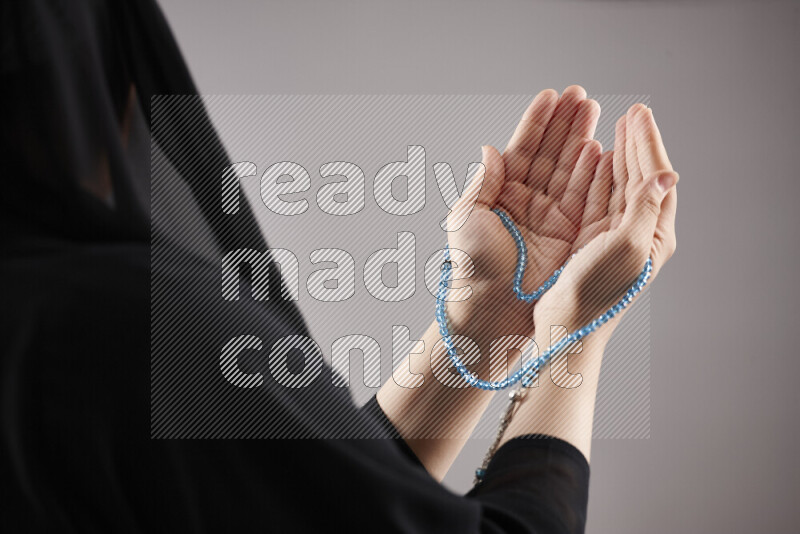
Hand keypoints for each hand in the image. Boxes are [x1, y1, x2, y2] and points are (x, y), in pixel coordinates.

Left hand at [446, 86, 603, 342]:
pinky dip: (594, 172)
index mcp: (500, 194)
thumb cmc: (473, 266)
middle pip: (551, 154)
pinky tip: (603, 148)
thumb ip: (483, 182)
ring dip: (582, 140)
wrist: (492, 307)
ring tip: (595, 111)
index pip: (522, 150)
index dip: (536, 123)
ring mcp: (550, 216)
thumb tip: (490, 149)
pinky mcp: (569, 233)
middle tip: (581, 95)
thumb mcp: (468, 217)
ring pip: (570, 170)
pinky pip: (584, 196)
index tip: (550, 96)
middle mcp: (527, 201)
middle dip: (565, 124)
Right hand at [534, 103, 678, 344]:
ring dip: (619, 153)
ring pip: (620, 184)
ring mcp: (616, 235)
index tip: (639, 115)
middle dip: (637, 143)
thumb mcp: (626, 248)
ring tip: (617, 127)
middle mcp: (639, 232)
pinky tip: (598, 159)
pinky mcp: (593, 239)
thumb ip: (645, 209)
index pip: (656, 177)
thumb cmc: (596, 293)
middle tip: (632, 113)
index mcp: (654, 235)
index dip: (648, 144)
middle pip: (641, 176)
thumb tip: (667, 174)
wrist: (567, 325)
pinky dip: (599, 174)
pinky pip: (600, 198)